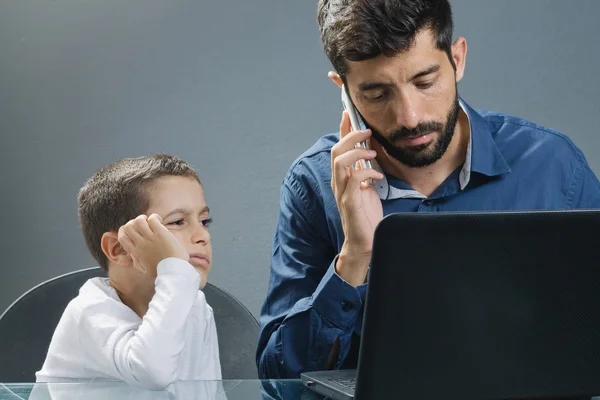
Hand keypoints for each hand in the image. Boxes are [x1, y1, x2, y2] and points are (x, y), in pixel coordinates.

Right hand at [118, 214, 187, 275]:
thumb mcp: (145, 270)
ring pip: (138, 221)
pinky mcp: (161, 234)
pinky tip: (159, 221)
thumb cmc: (163, 271)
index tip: (134, 232)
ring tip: (150, 221)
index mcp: (136, 252)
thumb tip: (132, 255)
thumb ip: (137, 263)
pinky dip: (154, 217)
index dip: (125, 232)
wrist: (174, 271)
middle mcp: (141, 243)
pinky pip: (152, 219)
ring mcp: (151, 238)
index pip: (122, 238)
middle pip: (128, 227)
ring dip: (143, 218)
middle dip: (133, 222)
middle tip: (143, 225)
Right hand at [331, 111, 383, 285]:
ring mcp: (342, 193)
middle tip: (367, 130)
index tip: (348, 112)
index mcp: (342, 177)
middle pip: (336, 151)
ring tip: (372, 152)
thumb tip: (371, 151)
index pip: (339, 147)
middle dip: (350, 136)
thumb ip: (364, 170)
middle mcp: (338, 183)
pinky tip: (377, 176)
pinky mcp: (349, 203)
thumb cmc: (366, 215)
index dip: (342, 129)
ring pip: (340, 162)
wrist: (366, 242)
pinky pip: (353, 180)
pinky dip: (366, 172)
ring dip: (357, 152)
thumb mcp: (366, 187)